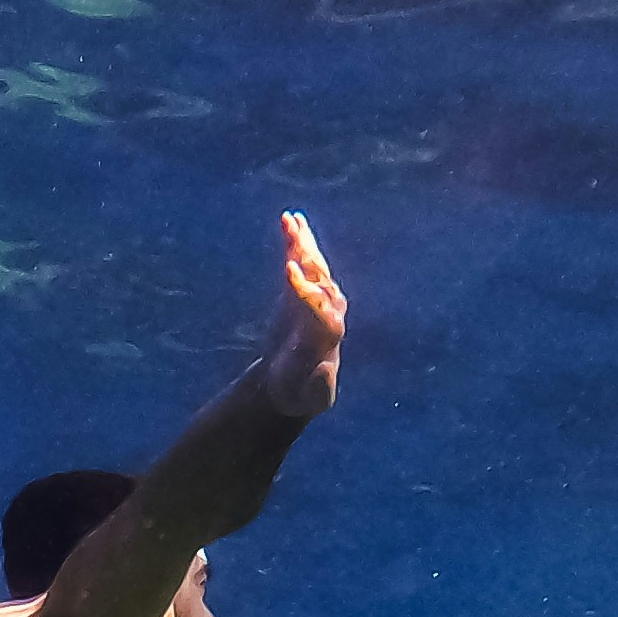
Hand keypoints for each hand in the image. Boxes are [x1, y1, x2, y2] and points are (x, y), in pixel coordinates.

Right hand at [256, 208, 346, 419]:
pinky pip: (301, 263)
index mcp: (328, 336)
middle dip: (308, 258)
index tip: (289, 272)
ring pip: (313, 266)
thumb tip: (323, 371)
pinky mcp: (302, 291)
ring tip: (290, 220)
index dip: (305, 291)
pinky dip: (295, 242)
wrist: (294, 383)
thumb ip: (317, 386)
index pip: (320, 309)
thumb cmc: (299, 393)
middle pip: (320, 280)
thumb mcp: (308, 397)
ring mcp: (317, 298)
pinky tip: (288, 220)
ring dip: (302, 242)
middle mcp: (329, 312)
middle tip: (294, 236)